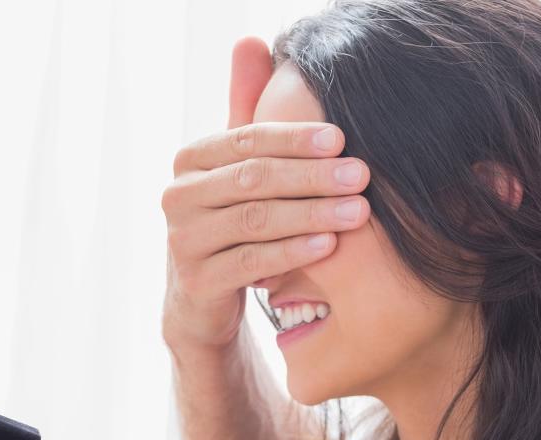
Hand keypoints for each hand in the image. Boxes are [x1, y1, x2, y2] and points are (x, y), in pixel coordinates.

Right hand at [160, 36, 371, 350]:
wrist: (206, 298)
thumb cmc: (235, 221)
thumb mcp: (240, 166)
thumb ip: (247, 107)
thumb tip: (251, 39)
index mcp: (191, 159)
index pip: (247, 140)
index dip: (295, 138)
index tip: (342, 138)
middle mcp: (178, 195)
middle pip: (254, 179)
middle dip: (312, 176)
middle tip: (362, 175)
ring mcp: (183, 240)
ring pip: (255, 220)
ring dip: (312, 213)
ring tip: (358, 211)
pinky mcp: (197, 282)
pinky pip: (250, 262)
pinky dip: (292, 252)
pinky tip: (328, 245)